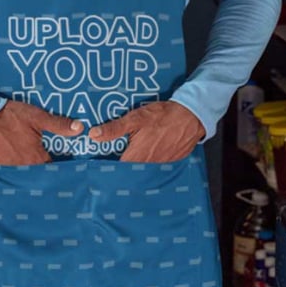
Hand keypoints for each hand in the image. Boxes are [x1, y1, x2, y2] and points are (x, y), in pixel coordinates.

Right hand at [0, 101, 83, 164]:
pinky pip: (10, 166)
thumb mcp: (38, 117)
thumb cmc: (10, 116)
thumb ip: (59, 125)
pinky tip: (16, 153)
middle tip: (48, 158)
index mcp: (36, 157)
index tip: (66, 164)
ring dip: (29, 165)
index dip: (60, 166)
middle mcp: (23, 166)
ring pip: (24, 170)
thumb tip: (80, 129)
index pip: (53, 169)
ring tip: (32, 156)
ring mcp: (8, 166)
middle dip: (44, 166)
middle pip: (38, 171)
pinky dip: (15, 162)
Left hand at [88, 101, 204, 162]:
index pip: (117, 170)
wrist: (191, 116)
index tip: (101, 164)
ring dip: (137, 163)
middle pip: (130, 171)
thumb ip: (114, 129)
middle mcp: (148, 165)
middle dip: (122, 165)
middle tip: (117, 156)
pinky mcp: (171, 162)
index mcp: (136, 157)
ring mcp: (161, 165)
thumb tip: (94, 135)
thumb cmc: (163, 116)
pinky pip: (156, 165)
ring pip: (143, 169)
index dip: (109, 167)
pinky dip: (151, 160)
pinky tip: (150, 150)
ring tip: (134, 151)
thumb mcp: (135, 118)